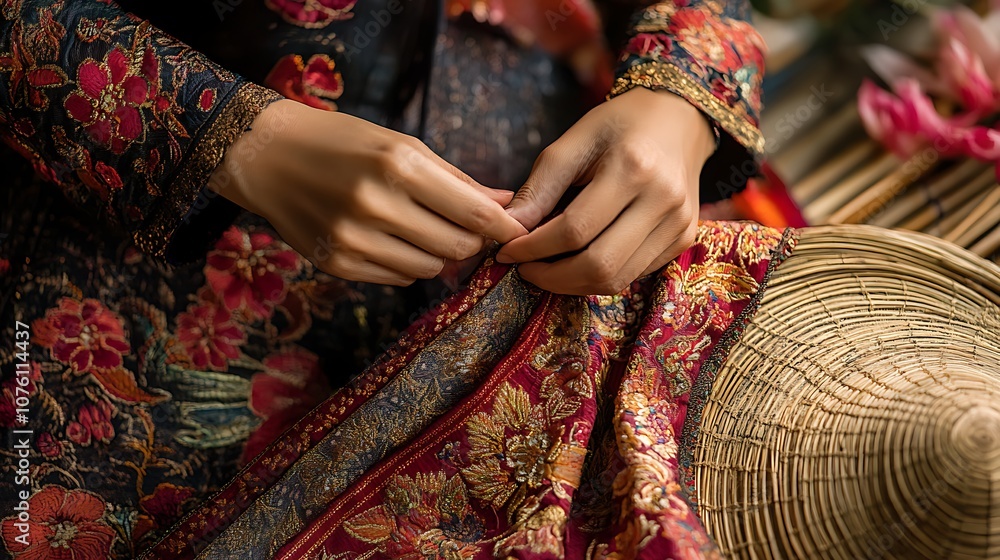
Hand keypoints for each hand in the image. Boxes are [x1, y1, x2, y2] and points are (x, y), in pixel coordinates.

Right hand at [209, 100, 527, 285]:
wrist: (268, 156)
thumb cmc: (344, 142)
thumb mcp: (402, 145)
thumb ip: (456, 179)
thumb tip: (506, 204)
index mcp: (399, 166)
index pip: (474, 214)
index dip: (505, 228)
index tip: (518, 232)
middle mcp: (376, 205)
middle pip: (457, 249)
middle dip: (472, 243)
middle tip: (468, 230)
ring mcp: (353, 239)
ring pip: (429, 270)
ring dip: (439, 256)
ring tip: (423, 230)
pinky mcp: (336, 264)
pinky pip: (397, 278)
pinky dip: (407, 264)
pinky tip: (393, 240)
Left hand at [496, 88, 715, 294]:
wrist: (678, 119)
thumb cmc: (620, 124)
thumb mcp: (574, 140)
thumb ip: (540, 185)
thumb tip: (510, 225)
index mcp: (633, 167)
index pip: (575, 228)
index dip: (534, 248)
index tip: (508, 251)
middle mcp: (663, 200)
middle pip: (599, 265)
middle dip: (552, 277)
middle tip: (525, 269)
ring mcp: (679, 224)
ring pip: (617, 279)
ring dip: (573, 283)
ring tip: (547, 269)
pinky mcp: (684, 239)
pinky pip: (633, 274)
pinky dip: (599, 276)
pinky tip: (579, 260)